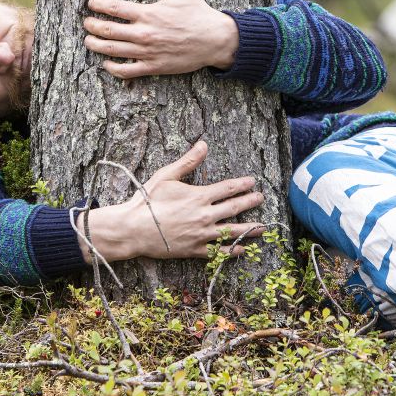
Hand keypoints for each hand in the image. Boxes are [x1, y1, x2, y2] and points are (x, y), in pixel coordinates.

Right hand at [80, 141, 264, 262]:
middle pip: (234, 208)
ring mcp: (201, 234)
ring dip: (249, 229)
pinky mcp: (194, 250)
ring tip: (262, 227)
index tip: (252, 182)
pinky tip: (242, 249)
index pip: (228, 188)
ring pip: (232, 231)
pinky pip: (218, 251)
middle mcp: (204, 215)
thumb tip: (204, 144)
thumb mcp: (166, 175)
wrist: (132, 229)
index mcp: (199, 196)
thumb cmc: (147, 200)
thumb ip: (188, 161)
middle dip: (250, 202)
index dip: (242, 184)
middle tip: (261, 198)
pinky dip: (231, 251)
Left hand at [84, 0, 239, 78]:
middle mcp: (144, 33)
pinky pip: (127, 71)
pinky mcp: (154, 67)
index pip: (114, 8)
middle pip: (107, 30)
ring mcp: (147, 52)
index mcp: (148, 13)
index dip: (98, 5)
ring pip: (112, 51)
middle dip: (92, 26)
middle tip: (86, 23)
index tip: (91, 4)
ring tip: (88, 41)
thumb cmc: (197, 13)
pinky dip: (113, 68)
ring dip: (96, 45)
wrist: (215, 39)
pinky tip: (106, 63)